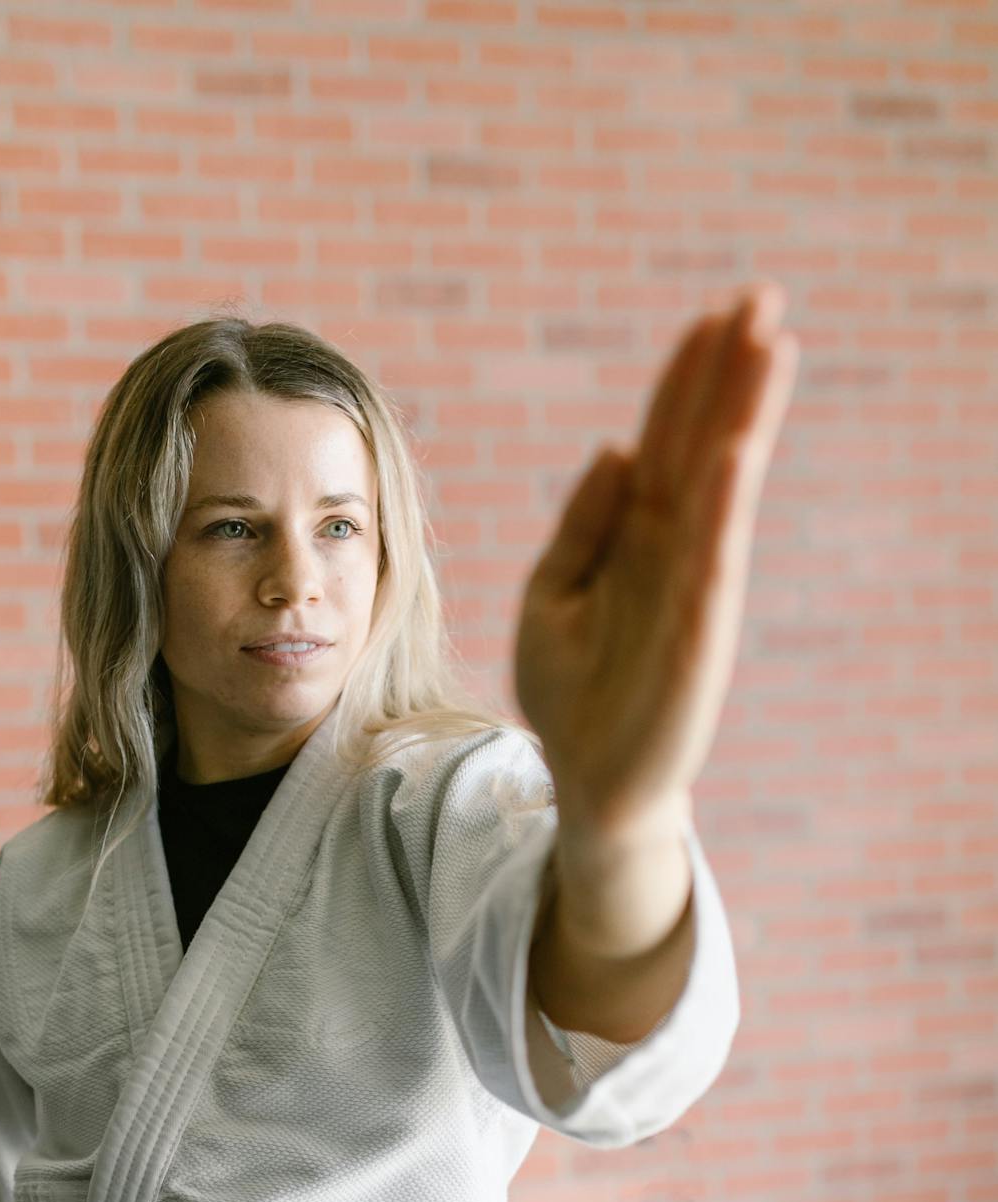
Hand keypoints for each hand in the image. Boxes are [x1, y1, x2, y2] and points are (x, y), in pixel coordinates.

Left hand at [512, 282, 799, 847]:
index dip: (686, 381)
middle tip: (763, 295)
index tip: (711, 315)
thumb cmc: (571, 694)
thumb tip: (617, 448)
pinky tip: (738, 449)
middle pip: (704, 445)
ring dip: (744, 415)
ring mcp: (691, 592)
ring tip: (771, 343)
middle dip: (730, 373)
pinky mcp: (695, 637)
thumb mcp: (553, 596)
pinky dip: (724, 505)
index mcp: (637, 539)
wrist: (587, 783)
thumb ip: (583, 526)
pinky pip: (712, 560)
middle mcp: (673, 554)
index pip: (667, 442)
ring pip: (720, 487)